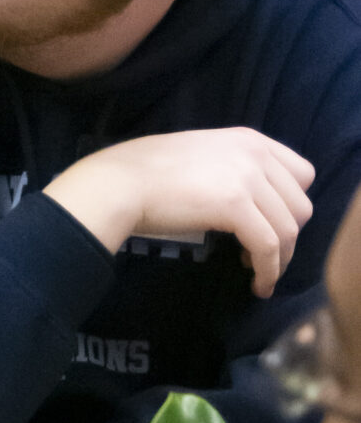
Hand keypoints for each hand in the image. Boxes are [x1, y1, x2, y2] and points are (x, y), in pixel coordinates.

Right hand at [45, 129, 314, 299]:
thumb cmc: (149, 172)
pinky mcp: (235, 205)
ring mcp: (247, 177)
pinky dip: (267, 271)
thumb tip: (253, 202)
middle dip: (287, 236)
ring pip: (288, 229)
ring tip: (258, 273)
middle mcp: (255, 152)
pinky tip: (257, 283)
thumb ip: (234, 168)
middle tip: (261, 254)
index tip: (273, 226)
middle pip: (300, 205)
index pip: (302, 174)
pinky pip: (268, 247)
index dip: (291, 206)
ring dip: (279, 259)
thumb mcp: (204, 155)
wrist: (119, 182)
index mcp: (249, 138)